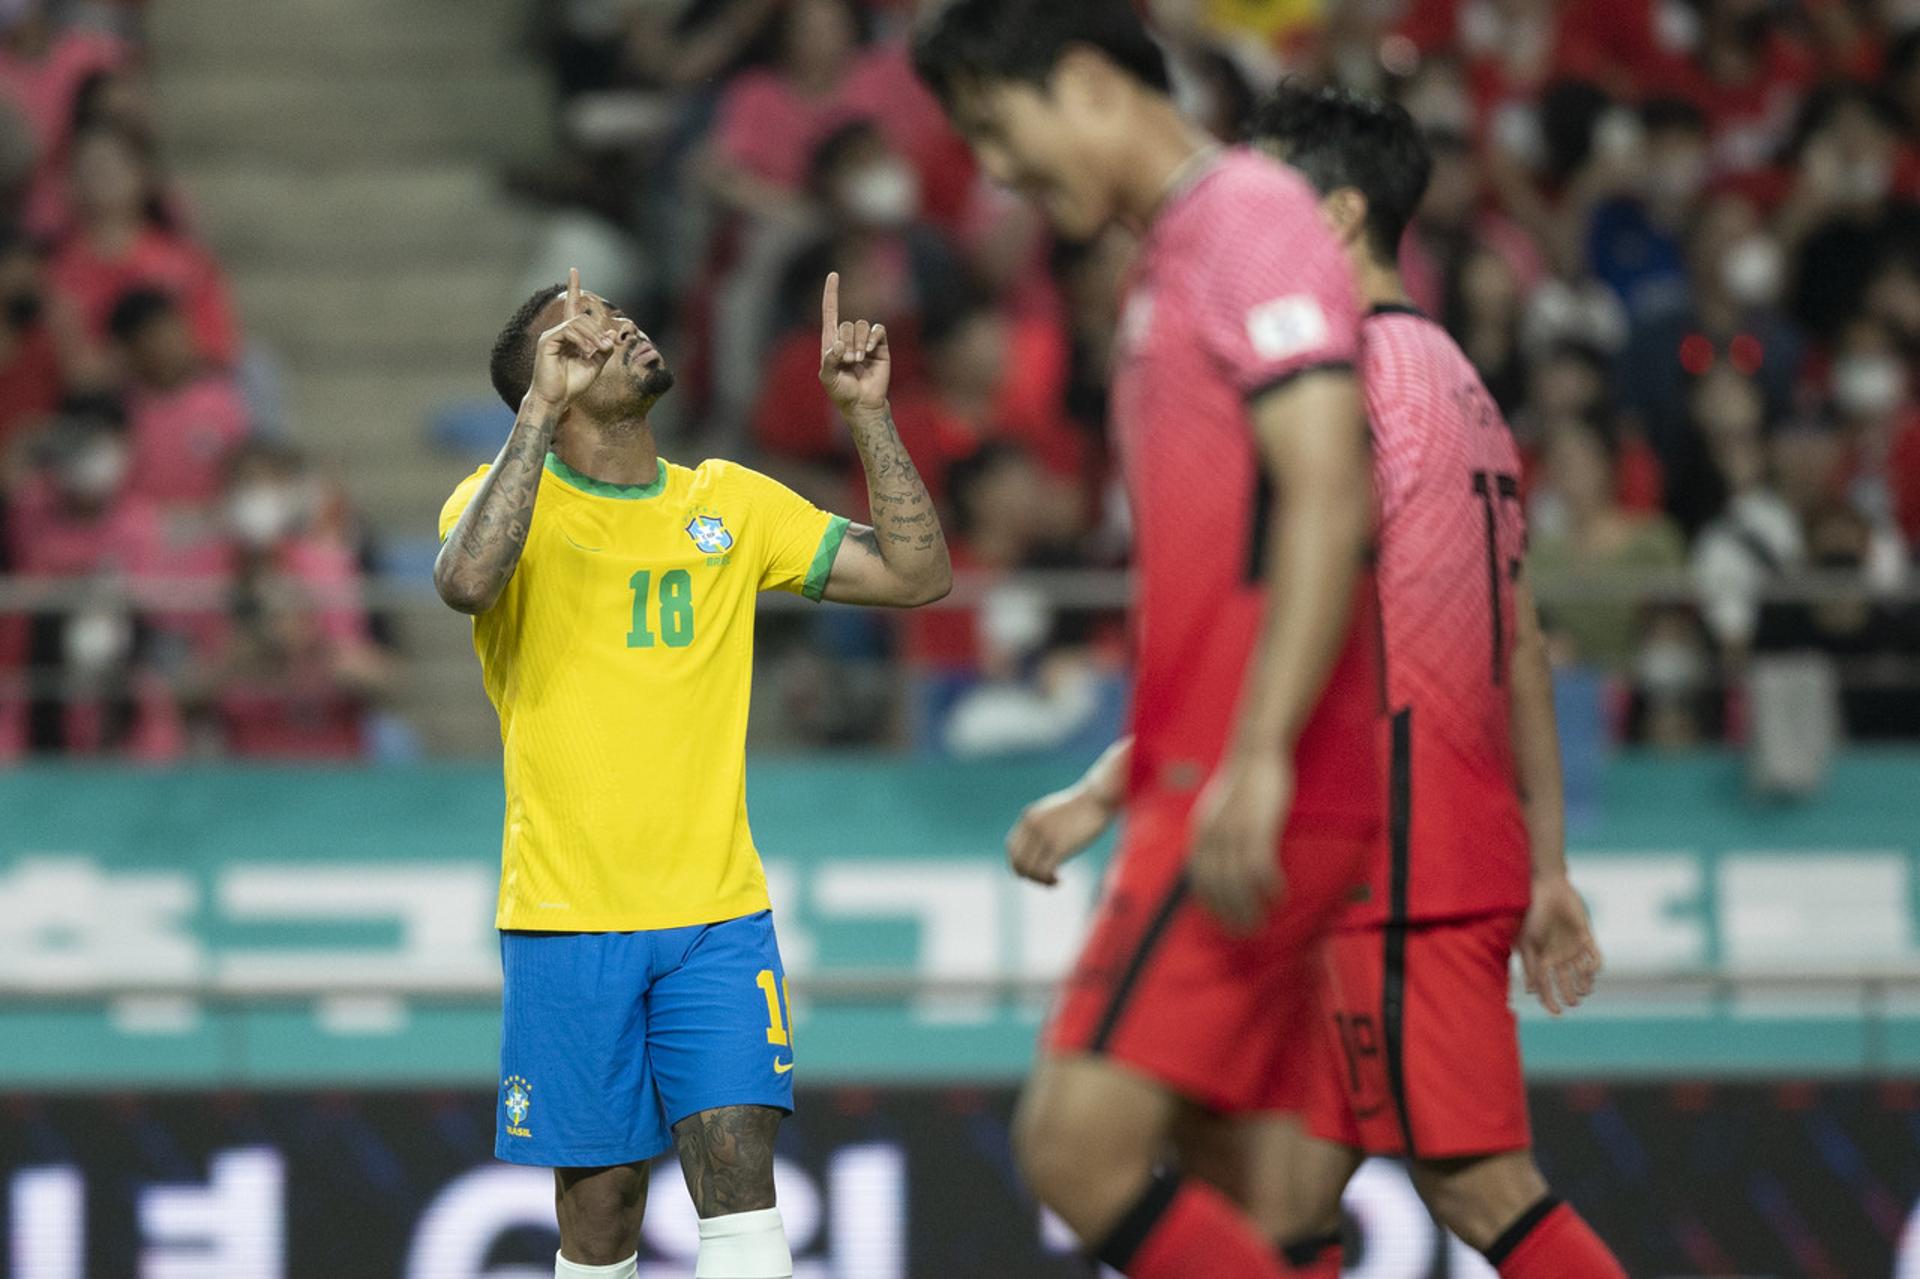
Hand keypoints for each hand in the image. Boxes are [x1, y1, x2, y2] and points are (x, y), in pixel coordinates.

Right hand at [528, 267, 617, 408]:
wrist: (557, 399)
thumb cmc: (573, 384)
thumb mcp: (595, 365)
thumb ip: (603, 348)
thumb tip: (610, 332)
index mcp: (569, 336)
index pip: (571, 306)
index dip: (573, 288)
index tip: (573, 270)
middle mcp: (559, 332)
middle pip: (582, 317)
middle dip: (598, 331)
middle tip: (606, 347)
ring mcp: (551, 335)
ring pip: (577, 323)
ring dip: (593, 336)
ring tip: (598, 351)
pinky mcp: (547, 341)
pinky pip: (569, 331)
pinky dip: (582, 340)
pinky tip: (587, 351)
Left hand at [818, 271, 889, 414]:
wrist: (863, 404)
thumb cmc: (842, 392)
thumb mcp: (828, 377)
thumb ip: (829, 360)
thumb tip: (839, 345)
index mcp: (831, 342)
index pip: (830, 312)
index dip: (831, 294)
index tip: (833, 275)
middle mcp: (848, 338)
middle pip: (847, 324)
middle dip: (847, 342)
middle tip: (848, 362)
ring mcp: (864, 342)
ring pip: (861, 326)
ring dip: (859, 344)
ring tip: (858, 361)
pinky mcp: (879, 346)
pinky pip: (877, 330)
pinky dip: (872, 338)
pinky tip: (870, 352)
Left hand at [1007, 784, 1116, 886]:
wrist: (1097, 798)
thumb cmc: (1082, 806)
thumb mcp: (1054, 811)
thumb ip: (1042, 825)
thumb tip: (1040, 846)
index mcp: (1028, 817)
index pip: (1011, 848)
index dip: (1018, 864)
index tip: (1032, 871)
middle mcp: (1032, 827)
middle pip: (1017, 862)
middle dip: (1028, 876)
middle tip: (1044, 880)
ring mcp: (1045, 836)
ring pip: (1030, 870)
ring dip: (1040, 881)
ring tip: (1053, 882)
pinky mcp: (1059, 846)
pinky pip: (1045, 871)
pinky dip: (1049, 881)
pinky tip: (1059, 881)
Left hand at [1186, 752, 1290, 932]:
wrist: (1255, 753)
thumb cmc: (1241, 783)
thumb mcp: (1216, 812)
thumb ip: (1214, 838)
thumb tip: (1218, 865)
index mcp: (1200, 834)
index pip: (1199, 881)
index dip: (1210, 906)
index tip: (1222, 924)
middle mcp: (1213, 837)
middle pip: (1219, 888)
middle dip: (1231, 915)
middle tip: (1246, 933)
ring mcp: (1235, 833)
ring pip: (1239, 883)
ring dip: (1250, 908)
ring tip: (1261, 924)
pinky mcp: (1259, 827)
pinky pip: (1262, 866)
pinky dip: (1269, 886)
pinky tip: (1279, 896)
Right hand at [1519, 875, 1601, 1014]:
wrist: (1546, 889)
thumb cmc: (1531, 914)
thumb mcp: (1526, 943)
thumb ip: (1529, 966)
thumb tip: (1531, 991)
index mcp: (1541, 958)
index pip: (1546, 986)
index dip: (1550, 1000)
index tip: (1556, 1013)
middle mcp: (1558, 956)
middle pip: (1566, 983)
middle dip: (1569, 995)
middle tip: (1572, 1003)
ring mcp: (1573, 947)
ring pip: (1583, 975)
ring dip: (1585, 985)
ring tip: (1584, 990)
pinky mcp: (1586, 937)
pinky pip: (1595, 958)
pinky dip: (1594, 968)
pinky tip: (1589, 971)